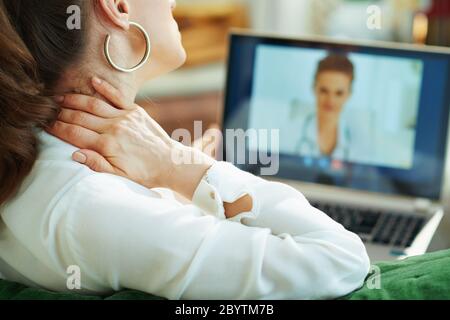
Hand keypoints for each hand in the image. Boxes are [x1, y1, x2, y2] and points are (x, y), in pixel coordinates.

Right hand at [48, 77, 214, 199]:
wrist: (170, 162)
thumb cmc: (144, 173)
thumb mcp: (120, 176)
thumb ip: (97, 165)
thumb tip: (74, 154)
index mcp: (107, 145)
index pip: (74, 133)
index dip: (57, 128)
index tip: (45, 125)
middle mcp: (113, 128)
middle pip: (80, 117)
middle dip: (61, 114)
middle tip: (47, 110)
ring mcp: (124, 117)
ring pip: (93, 104)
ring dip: (74, 99)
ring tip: (60, 98)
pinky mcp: (135, 111)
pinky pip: (116, 96)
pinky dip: (104, 87)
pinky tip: (92, 81)